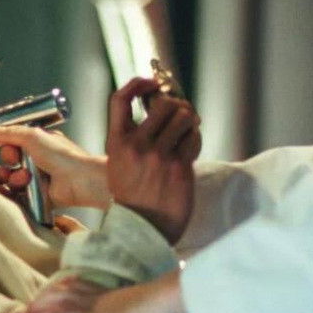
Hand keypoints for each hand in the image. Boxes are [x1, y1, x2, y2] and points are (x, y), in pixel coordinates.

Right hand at [0, 125, 111, 209]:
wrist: (79, 180)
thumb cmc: (63, 156)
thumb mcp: (33, 137)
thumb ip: (10, 132)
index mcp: (40, 143)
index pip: (14, 143)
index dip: (7, 145)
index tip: (6, 145)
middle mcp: (39, 159)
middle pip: (10, 161)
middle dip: (8, 161)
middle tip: (15, 160)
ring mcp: (38, 178)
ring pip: (12, 178)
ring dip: (14, 176)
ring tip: (24, 177)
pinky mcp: (38, 195)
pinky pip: (18, 193)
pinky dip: (18, 190)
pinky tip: (25, 186)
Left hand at [19, 270, 184, 312]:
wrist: (164, 299)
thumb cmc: (159, 299)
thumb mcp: (138, 298)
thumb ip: (129, 302)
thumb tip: (135, 306)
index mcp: (103, 294)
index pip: (73, 287)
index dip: (55, 290)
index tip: (43, 293)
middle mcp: (93, 302)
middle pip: (57, 298)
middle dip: (37, 306)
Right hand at [106, 78, 201, 243]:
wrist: (143, 230)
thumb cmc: (134, 197)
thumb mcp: (120, 163)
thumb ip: (133, 137)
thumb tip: (157, 104)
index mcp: (117, 143)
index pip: (120, 99)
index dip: (138, 84)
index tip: (151, 83)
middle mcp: (136, 146)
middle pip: (162, 103)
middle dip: (175, 104)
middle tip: (179, 112)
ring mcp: (158, 156)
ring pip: (183, 116)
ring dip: (189, 119)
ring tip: (186, 129)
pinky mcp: (179, 167)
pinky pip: (193, 137)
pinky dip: (195, 137)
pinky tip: (189, 147)